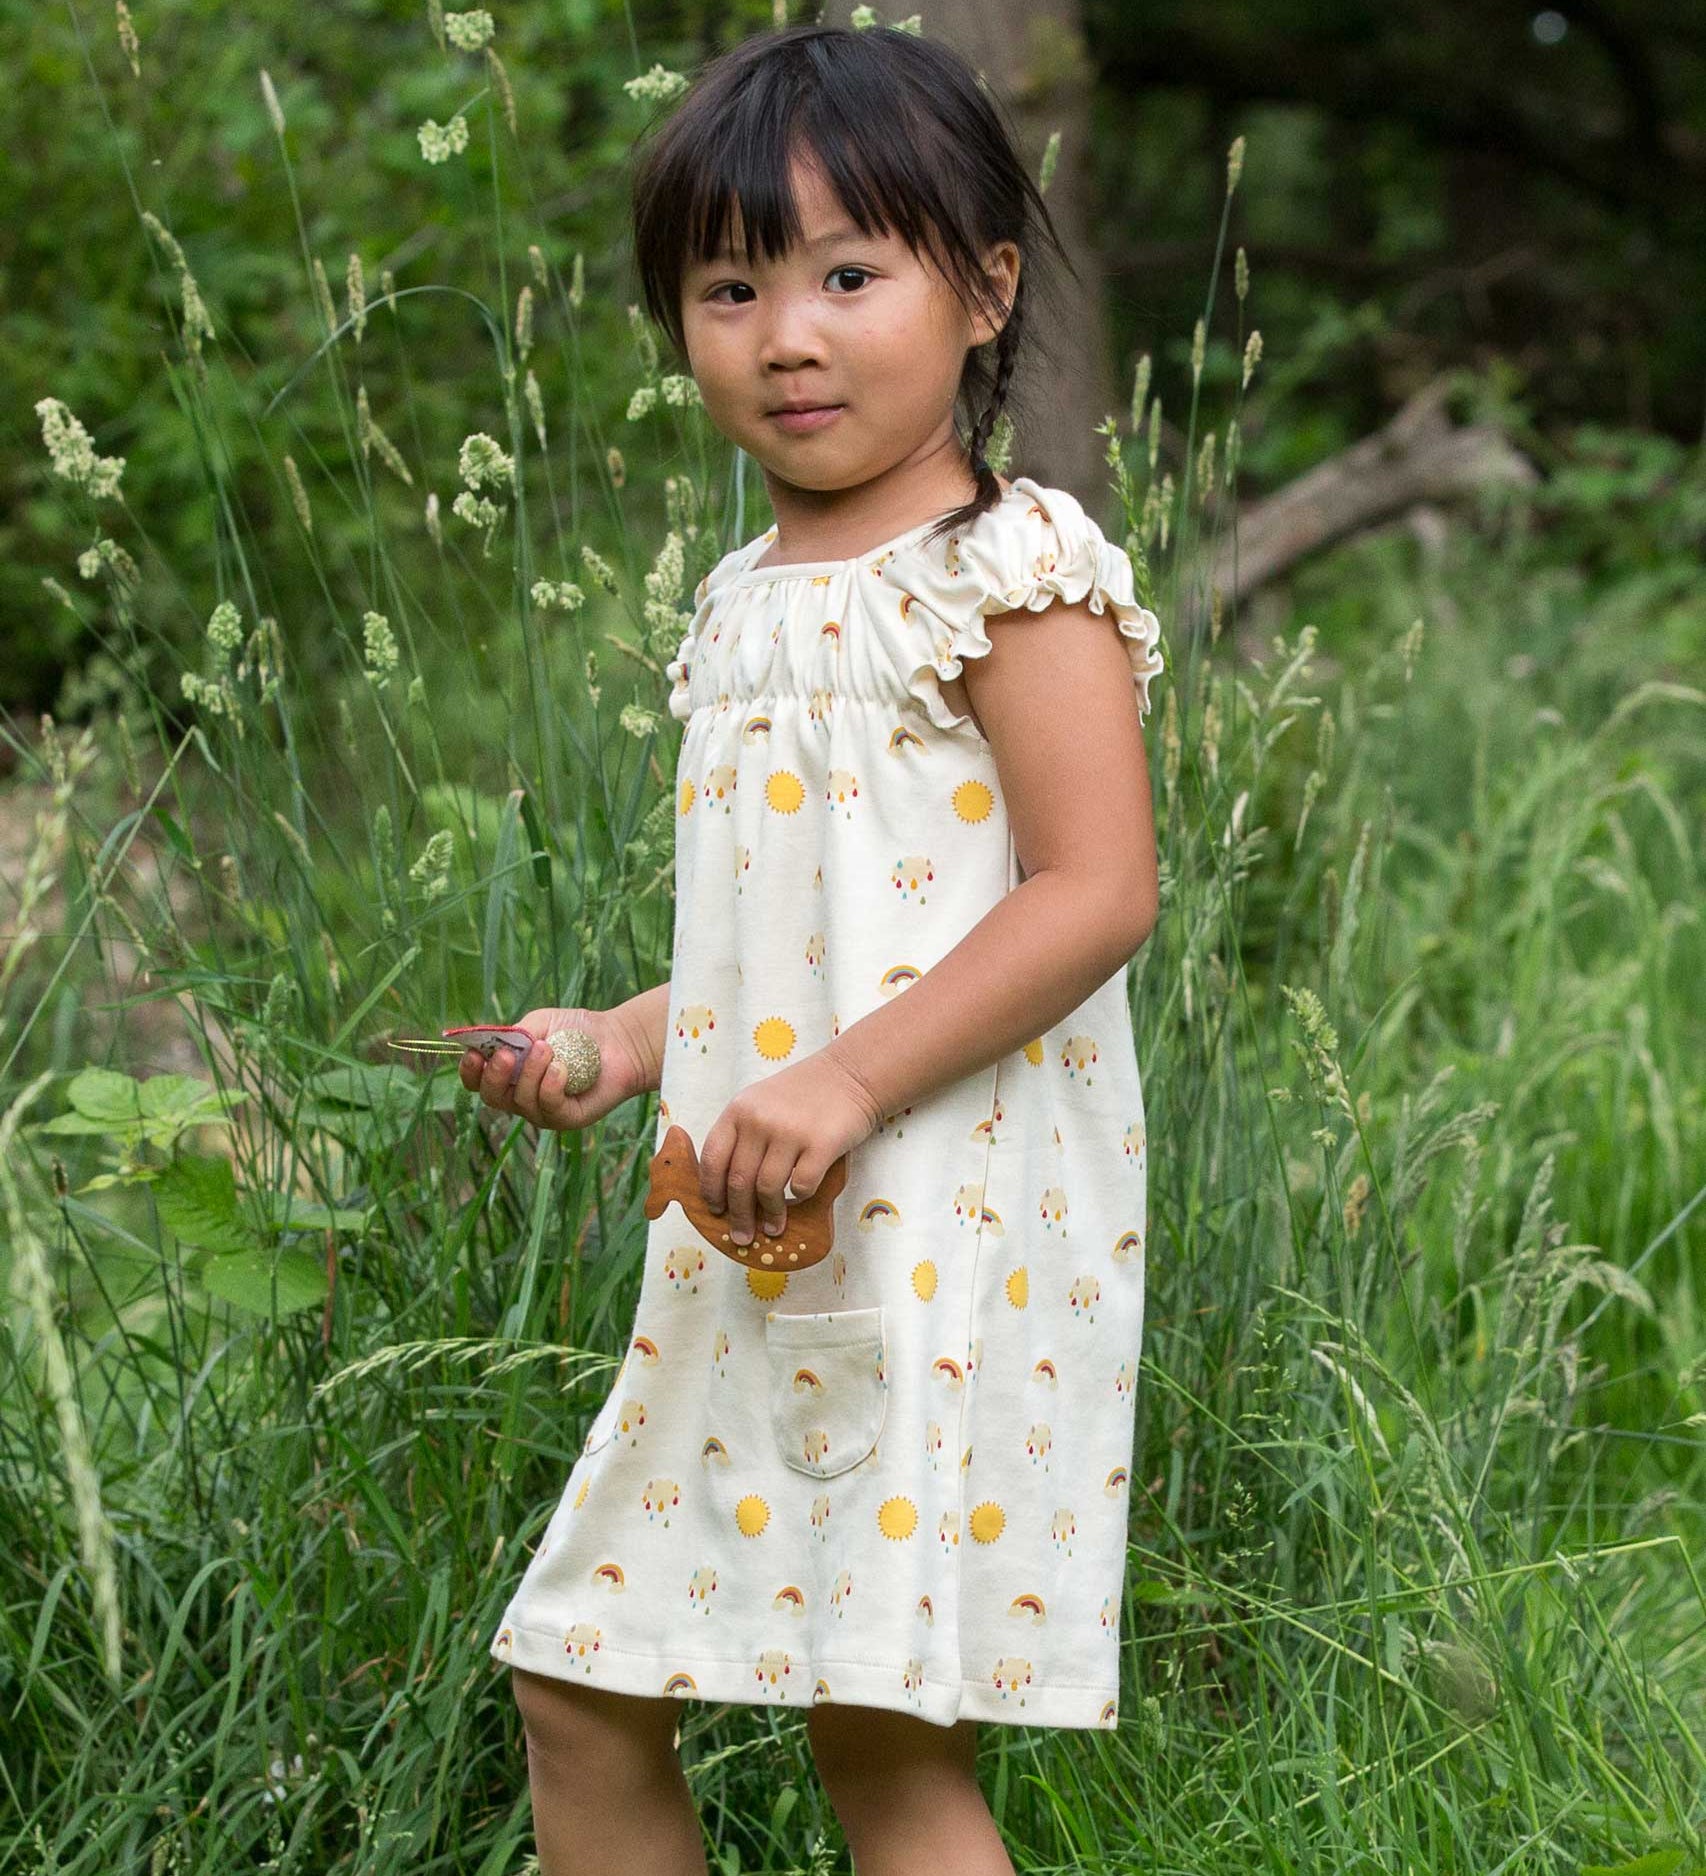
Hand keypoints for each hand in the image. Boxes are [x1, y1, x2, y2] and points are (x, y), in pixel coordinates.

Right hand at [458, 1006, 649, 1131]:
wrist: (619, 1040)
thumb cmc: (577, 1031)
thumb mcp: (540, 1023)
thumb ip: (516, 1034)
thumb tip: (495, 1046)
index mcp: (509, 1074)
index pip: (478, 1081)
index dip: (470, 1071)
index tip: (474, 1053)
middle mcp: (521, 1097)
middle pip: (492, 1097)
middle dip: (494, 1076)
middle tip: (506, 1055)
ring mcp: (543, 1111)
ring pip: (521, 1101)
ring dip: (530, 1073)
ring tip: (547, 1049)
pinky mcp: (566, 1119)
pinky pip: (549, 1107)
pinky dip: (551, 1085)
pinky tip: (562, 1068)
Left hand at [698, 1052, 881, 1247]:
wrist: (850, 1075)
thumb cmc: (802, 1094)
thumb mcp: (760, 1103)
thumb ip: (742, 1136)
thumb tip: (727, 1191)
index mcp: (739, 1110)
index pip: (713, 1159)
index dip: (711, 1190)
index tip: (716, 1210)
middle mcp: (759, 1120)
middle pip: (739, 1181)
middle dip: (739, 1216)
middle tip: (743, 1236)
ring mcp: (790, 1132)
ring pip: (768, 1189)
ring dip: (770, 1214)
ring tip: (774, 1227)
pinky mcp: (821, 1144)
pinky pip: (802, 1187)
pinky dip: (800, 1198)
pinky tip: (802, 1197)